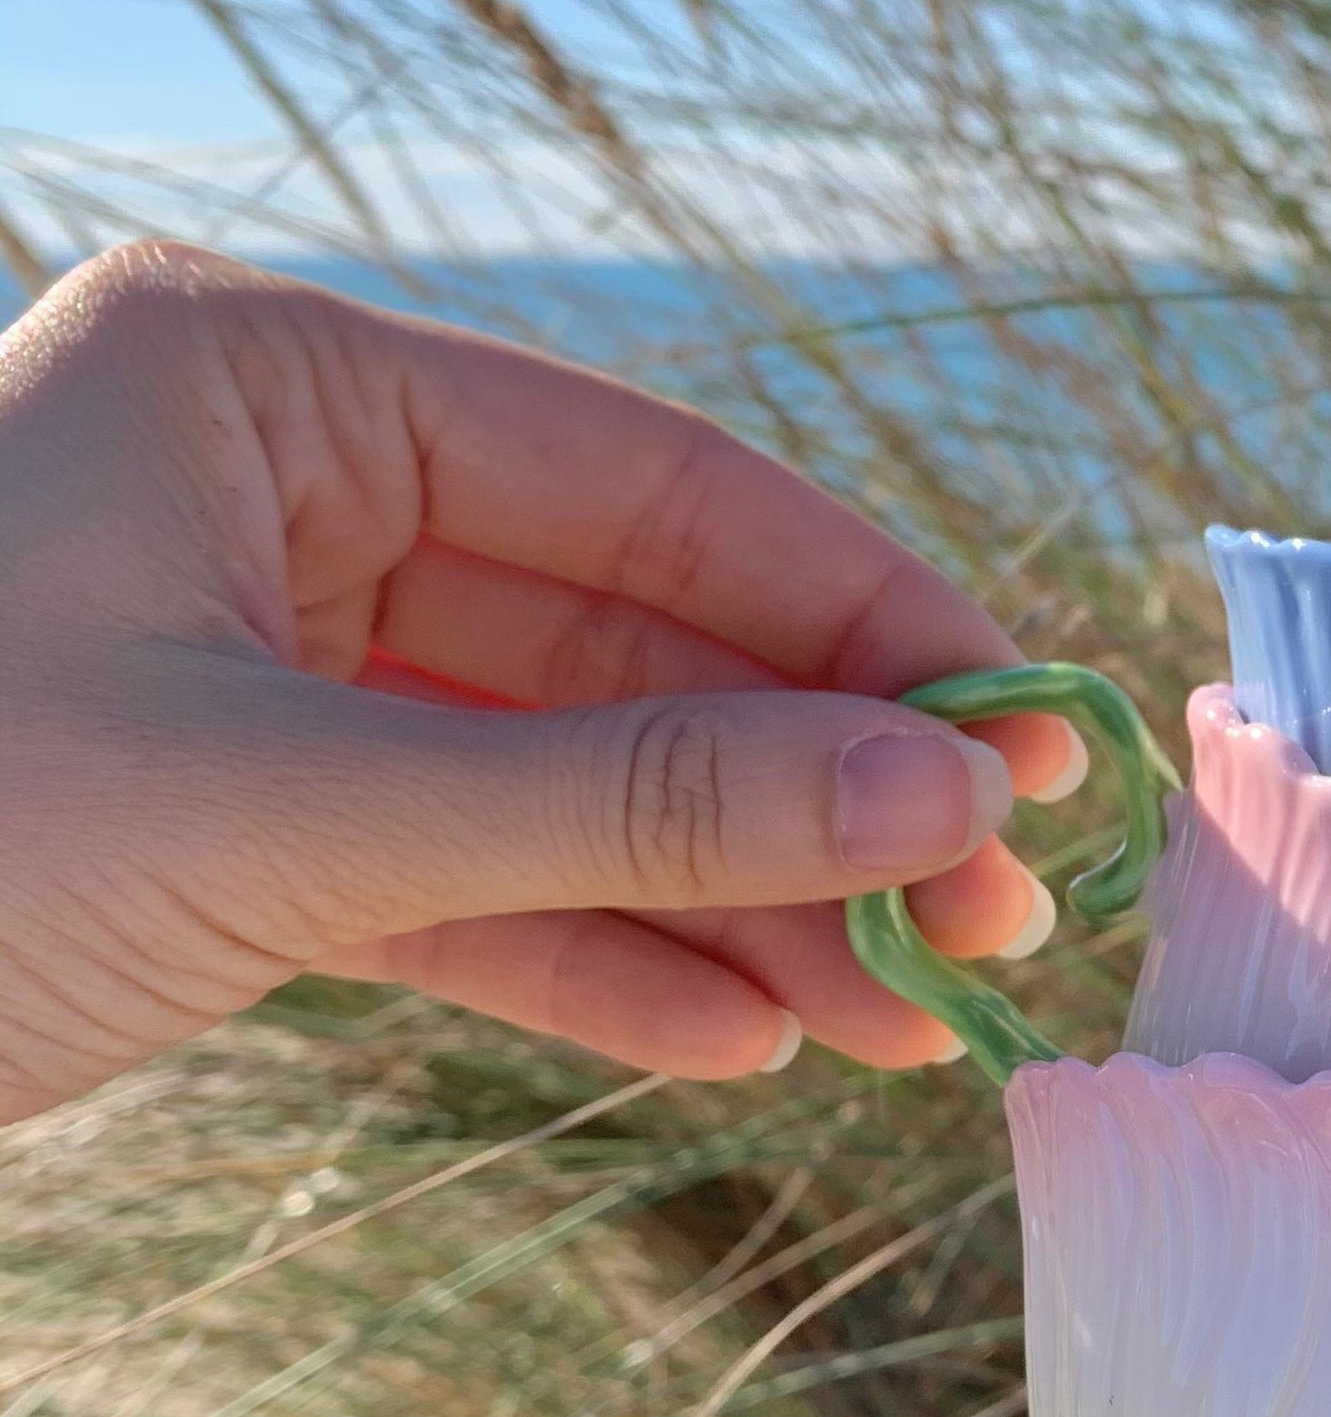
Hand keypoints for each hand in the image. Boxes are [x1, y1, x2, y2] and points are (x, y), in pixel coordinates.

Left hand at [0, 243, 1086, 1117]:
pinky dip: (588, 958)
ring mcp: (247, 655)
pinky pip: (451, 873)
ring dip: (727, 901)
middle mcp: (271, 491)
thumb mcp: (289, 807)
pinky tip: (744, 1034)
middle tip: (999, 923)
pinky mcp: (218, 816)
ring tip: (908, 1020)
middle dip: (808, 792)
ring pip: (552, 772)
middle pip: (620, 635)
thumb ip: (627, 803)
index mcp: (267, 382)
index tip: (1026, 744)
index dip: (856, 618)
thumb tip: (939, 802)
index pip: (645, 483)